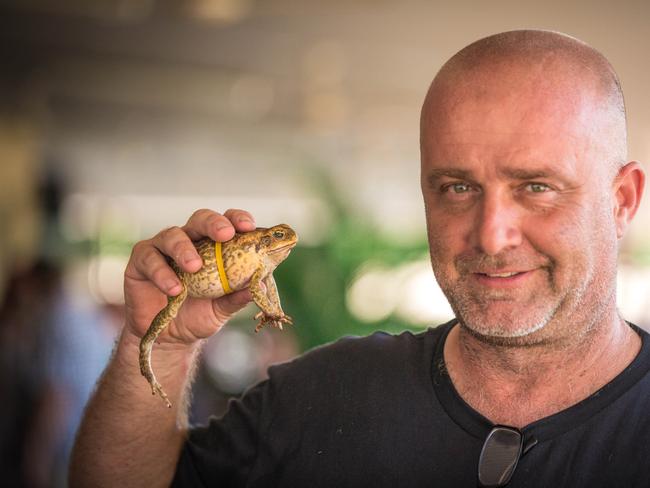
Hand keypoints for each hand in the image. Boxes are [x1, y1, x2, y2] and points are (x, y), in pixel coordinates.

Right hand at [123, 208, 255, 345]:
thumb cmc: (199, 315)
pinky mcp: (140, 262)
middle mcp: (189, 241)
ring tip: (195, 268)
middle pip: (200, 219)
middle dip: (214, 223)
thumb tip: (260, 283)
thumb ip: (238, 296)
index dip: (237, 219)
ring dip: (185, 249)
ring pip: (172, 235)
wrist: (168, 339)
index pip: (227, 223)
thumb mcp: (222, 309)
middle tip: (225, 235)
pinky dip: (162, 272)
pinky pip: (149, 258)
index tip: (249, 227)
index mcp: (213, 246)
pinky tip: (174, 289)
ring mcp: (163, 249)